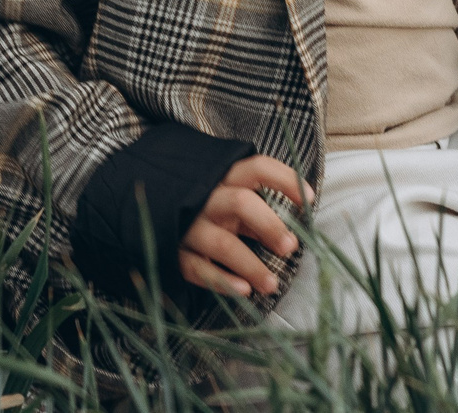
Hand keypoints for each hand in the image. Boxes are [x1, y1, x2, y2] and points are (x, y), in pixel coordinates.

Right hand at [177, 155, 307, 298]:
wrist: (148, 213)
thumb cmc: (207, 208)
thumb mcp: (229, 202)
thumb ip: (255, 214)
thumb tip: (288, 233)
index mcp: (224, 178)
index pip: (257, 168)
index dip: (285, 180)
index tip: (309, 199)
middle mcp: (206, 199)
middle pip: (240, 203)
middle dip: (269, 225)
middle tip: (290, 247)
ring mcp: (189, 227)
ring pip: (222, 243)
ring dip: (251, 265)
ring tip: (273, 284)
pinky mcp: (175, 254)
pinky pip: (198, 269)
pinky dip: (222, 281)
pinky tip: (244, 290)